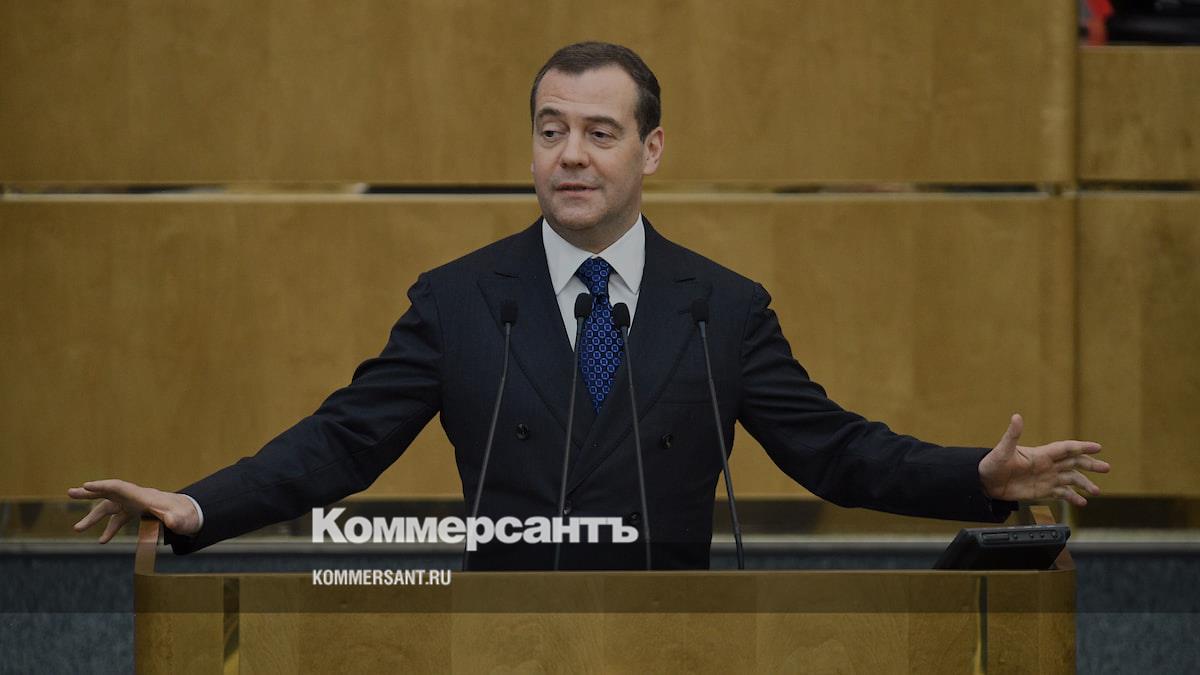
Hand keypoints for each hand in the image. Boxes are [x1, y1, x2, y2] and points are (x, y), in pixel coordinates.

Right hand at [67, 479, 200, 542]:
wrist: (193, 515)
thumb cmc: (187, 516)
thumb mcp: (182, 520)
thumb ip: (175, 520)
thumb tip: (172, 522)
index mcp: (144, 497)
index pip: (120, 487)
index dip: (103, 486)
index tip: (86, 486)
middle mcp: (137, 498)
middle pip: (110, 492)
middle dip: (91, 492)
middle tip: (71, 492)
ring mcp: (136, 505)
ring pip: (111, 508)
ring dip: (94, 517)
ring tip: (76, 529)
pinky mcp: (138, 513)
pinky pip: (119, 518)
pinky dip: (109, 528)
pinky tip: (102, 541)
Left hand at [978, 414, 1109, 506]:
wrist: (985, 482)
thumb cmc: (992, 463)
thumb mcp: (1003, 449)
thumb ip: (1012, 434)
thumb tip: (1016, 417)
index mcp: (1041, 454)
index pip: (1066, 448)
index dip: (1082, 447)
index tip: (1098, 447)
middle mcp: (1047, 465)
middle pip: (1074, 463)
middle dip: (1090, 464)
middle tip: (1106, 467)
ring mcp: (1046, 478)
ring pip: (1071, 479)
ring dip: (1084, 484)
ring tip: (1096, 491)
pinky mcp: (1042, 490)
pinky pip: (1062, 493)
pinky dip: (1073, 497)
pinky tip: (1082, 502)